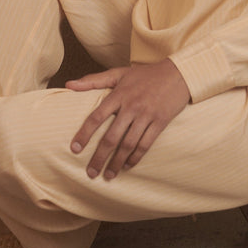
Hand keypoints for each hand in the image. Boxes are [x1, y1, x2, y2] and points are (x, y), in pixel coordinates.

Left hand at [66, 60, 190, 179]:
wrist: (178, 73)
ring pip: (128, 144)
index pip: (96, 117)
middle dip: (99, 157)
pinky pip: (146, 144)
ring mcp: (146, 115)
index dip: (84, 134)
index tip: (75, 149)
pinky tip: (128, 165)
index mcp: (118, 94)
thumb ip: (93, 80)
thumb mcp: (119, 73)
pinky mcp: (160, 122)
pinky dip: (136, 157)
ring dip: (117, 162)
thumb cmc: (146, 74)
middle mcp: (131, 106)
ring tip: (109, 175)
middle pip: (111, 137)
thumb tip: (69, 84)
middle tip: (91, 172)